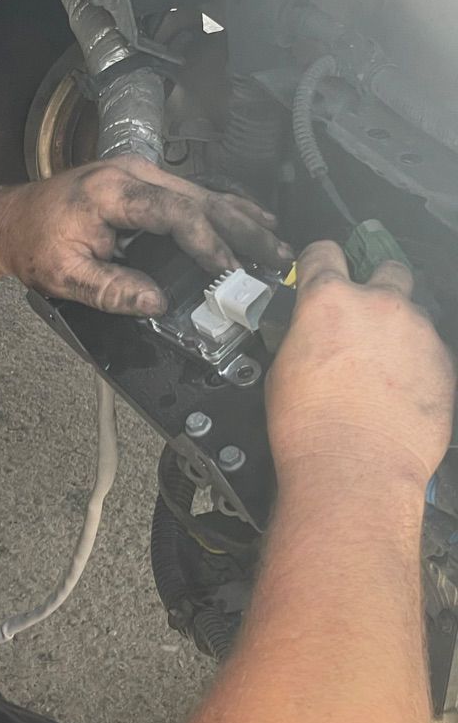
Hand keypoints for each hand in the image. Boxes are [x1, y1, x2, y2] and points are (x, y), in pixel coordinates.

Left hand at [0, 155, 292, 316]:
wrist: (11, 222)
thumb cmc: (34, 245)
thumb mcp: (65, 276)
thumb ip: (111, 290)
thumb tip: (157, 302)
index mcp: (113, 192)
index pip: (176, 213)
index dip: (207, 242)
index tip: (229, 268)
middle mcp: (132, 174)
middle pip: (201, 198)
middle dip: (243, 229)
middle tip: (276, 254)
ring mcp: (139, 174)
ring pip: (202, 193)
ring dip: (241, 218)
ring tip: (276, 241)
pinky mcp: (142, 183)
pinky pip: (190, 195)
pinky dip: (222, 210)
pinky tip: (248, 221)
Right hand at [266, 241, 453, 490]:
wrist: (354, 468)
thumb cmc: (310, 428)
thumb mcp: (281, 371)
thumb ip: (301, 337)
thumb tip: (306, 335)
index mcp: (328, 302)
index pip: (323, 254)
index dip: (316, 261)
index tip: (317, 269)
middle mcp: (378, 305)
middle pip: (386, 269)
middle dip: (373, 287)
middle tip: (358, 316)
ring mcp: (417, 331)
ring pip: (411, 314)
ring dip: (395, 331)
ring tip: (375, 371)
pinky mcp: (443, 362)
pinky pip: (428, 350)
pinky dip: (413, 363)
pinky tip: (393, 393)